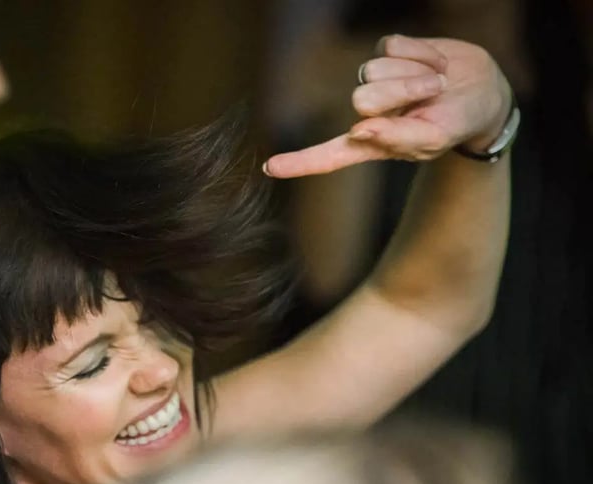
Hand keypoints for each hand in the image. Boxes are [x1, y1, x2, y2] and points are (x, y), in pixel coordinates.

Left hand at [265, 35, 512, 178]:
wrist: (483, 91)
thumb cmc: (455, 123)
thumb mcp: (435, 139)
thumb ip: (398, 139)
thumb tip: (358, 131)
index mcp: (372, 143)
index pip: (330, 156)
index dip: (300, 162)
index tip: (270, 168)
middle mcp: (367, 112)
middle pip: (363, 98)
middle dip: (403, 94)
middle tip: (429, 98)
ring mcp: (376, 80)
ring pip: (378, 69)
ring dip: (416, 75)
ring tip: (435, 84)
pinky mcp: (388, 52)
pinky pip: (395, 45)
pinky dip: (422, 53)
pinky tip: (435, 64)